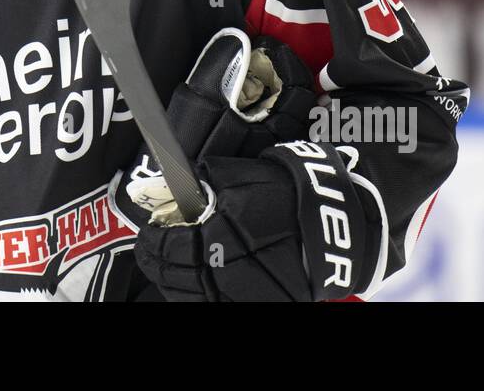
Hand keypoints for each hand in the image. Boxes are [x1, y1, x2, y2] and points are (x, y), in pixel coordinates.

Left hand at [129, 141, 373, 301]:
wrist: (333, 221)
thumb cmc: (285, 192)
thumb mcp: (239, 176)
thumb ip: (200, 184)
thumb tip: (167, 190)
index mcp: (221, 233)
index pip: (167, 248)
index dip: (152, 242)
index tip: (149, 234)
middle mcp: (230, 268)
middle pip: (177, 277)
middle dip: (158, 263)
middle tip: (152, 251)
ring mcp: (245, 293)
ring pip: (193, 298)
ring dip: (174, 283)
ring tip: (169, 268)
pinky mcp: (260, 305)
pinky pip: (218, 306)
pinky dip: (200, 297)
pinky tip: (196, 284)